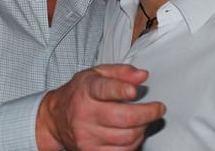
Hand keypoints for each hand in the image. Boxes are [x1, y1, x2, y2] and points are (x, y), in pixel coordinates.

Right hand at [36, 64, 164, 150]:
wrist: (55, 119)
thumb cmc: (80, 93)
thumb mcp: (96, 73)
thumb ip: (121, 72)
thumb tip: (142, 76)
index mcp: (87, 89)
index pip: (105, 89)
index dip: (121, 90)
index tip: (135, 91)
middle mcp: (86, 113)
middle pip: (123, 118)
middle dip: (148, 113)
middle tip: (159, 108)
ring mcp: (87, 136)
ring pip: (126, 137)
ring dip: (143, 129)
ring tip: (145, 120)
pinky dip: (134, 143)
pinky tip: (134, 133)